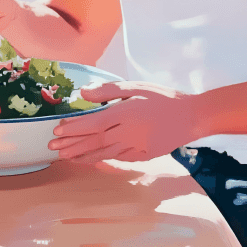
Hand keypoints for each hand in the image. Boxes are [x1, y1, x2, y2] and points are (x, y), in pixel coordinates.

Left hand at [48, 81, 203, 162]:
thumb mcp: (136, 87)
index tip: (57, 131)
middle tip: (53, 148)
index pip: (93, 123)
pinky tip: (93, 160)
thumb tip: (83, 93)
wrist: (192, 116)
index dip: (74, 128)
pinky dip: (104, 159)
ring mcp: (136, 147)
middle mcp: (128, 133)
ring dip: (84, 156)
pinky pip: (119, 158)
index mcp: (125, 114)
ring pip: (105, 153)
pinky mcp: (144, 155)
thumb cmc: (163, 97)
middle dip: (73, 145)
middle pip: (95, 141)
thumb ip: (108, 91)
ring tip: (67, 157)